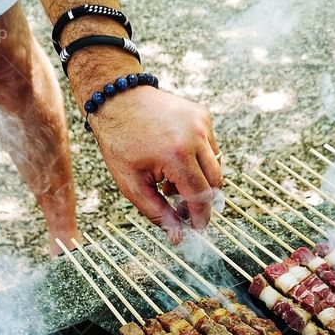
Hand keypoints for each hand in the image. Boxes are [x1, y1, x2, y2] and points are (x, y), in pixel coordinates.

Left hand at [89, 86, 221, 242]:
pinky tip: (174, 159)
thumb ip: (157, 212)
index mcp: (177, 155)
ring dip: (199, 180)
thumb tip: (178, 236)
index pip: (201, 196)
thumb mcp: (131, 183)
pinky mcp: (203, 115)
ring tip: (170, 180)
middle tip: (180, 207)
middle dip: (201, 200)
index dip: (201, 217)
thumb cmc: (120, 141)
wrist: (117, 98)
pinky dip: (198, 160)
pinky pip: (211, 148)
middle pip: (215, 183)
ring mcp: (202, 123)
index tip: (197, 228)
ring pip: (216, 166)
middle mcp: (196, 137)